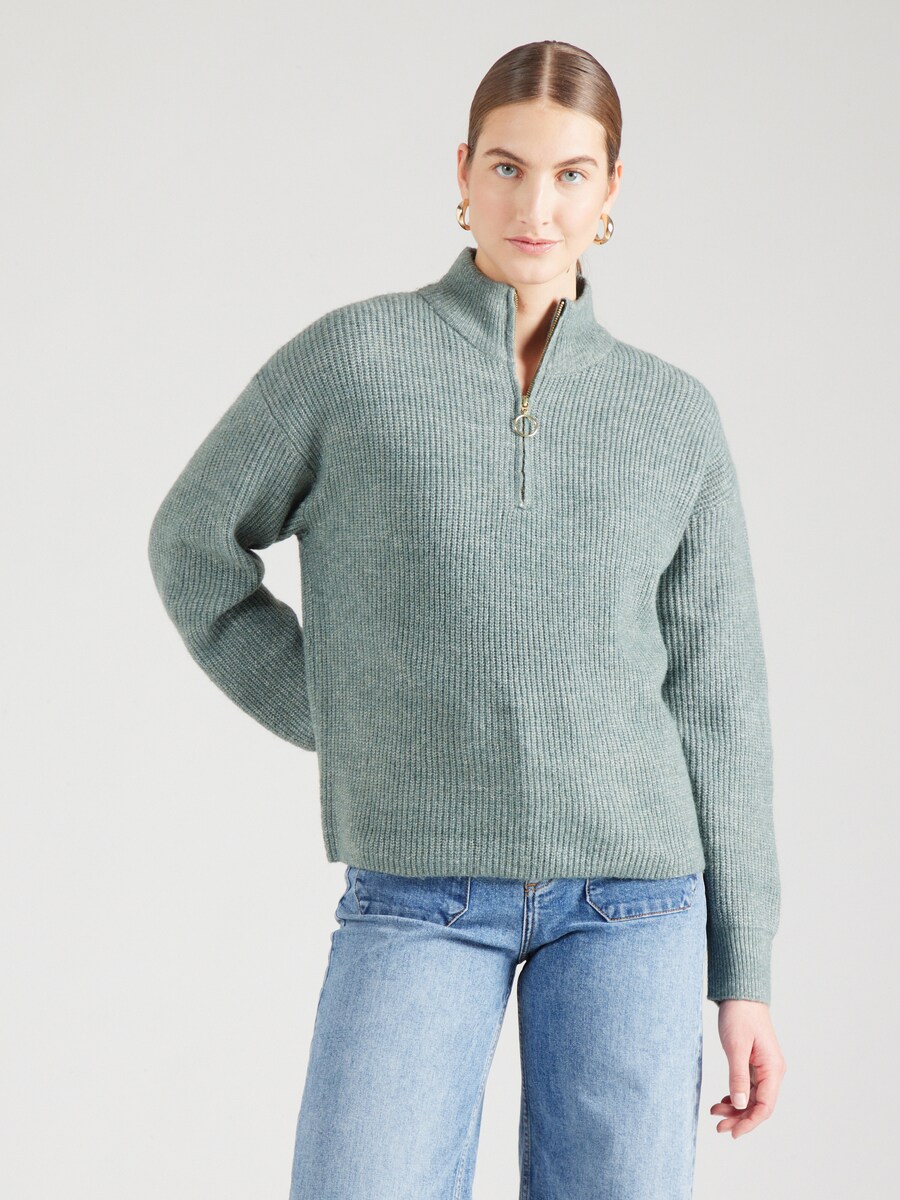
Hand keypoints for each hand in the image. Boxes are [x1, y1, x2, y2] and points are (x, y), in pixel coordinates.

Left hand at [710, 999, 786, 1138]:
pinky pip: (747, 1087)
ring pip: (752, 1097)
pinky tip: (723, 1100)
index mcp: (773, 1069)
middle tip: (718, 1127)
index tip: (733, 1133)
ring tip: (715, 1112)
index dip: (749, 1122)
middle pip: (758, 1105)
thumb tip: (740, 1105)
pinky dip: (735, 1095)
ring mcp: (764, 1068)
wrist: (740, 995)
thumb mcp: (736, 1047)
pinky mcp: (754, 1063)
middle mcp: (772, 1071)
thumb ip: (737, 1076)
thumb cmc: (740, 1016)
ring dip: (735, 1108)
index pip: (765, 1106)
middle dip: (739, 1118)